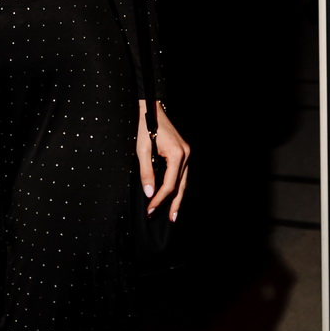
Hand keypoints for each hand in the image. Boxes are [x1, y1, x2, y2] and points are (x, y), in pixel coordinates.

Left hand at [137, 101, 189, 222]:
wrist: (154, 110)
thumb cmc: (146, 128)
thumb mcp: (142, 151)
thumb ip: (146, 173)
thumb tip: (149, 193)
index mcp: (177, 155)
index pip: (169, 184)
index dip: (160, 199)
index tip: (150, 209)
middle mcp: (186, 155)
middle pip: (181, 186)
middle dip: (174, 204)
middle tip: (170, 219)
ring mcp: (187, 154)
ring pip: (184, 181)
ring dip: (178, 198)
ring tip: (173, 213)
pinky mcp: (184, 153)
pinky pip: (183, 174)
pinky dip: (179, 186)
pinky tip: (174, 196)